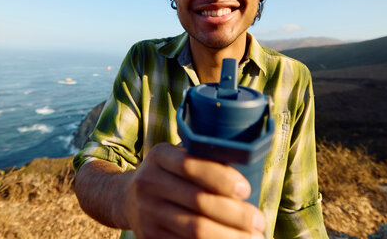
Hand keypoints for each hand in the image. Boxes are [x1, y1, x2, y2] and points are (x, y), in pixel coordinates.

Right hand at [123, 143, 265, 238]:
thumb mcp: (177, 157)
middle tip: (260, 221)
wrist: (125, 198)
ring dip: (230, 236)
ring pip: (195, 229)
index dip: (221, 178)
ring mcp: (147, 212)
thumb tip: (250, 163)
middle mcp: (148, 182)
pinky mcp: (148, 237)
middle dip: (236, 214)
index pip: (191, 165)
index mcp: (159, 156)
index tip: (246, 190)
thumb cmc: (169, 174)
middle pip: (198, 201)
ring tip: (254, 238)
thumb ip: (204, 157)